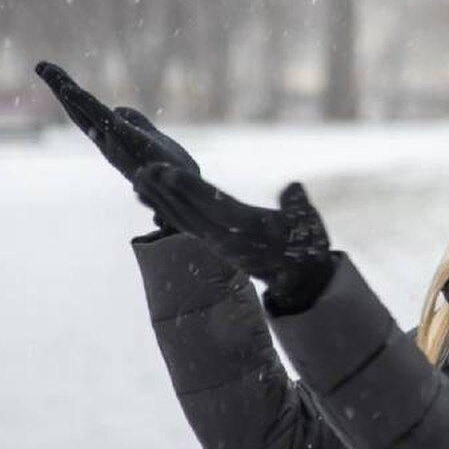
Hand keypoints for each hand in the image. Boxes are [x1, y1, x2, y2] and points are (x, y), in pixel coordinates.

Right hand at [34, 61, 200, 230]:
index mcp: (113, 138)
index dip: (71, 95)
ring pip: (84, 111)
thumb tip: (120, 110)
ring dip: (64, 88)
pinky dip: (83, 103)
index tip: (55, 75)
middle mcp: (107, 140)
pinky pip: (101, 117)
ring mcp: (113, 139)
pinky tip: (68, 89)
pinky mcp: (125, 138)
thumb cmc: (169, 168)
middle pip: (79, 109)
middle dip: (60, 86)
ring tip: (46, 68)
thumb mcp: (151, 137)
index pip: (87, 112)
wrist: (184, 189)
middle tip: (41, 65)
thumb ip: (136, 122)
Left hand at [131, 162, 332, 291]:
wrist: (300, 279)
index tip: (168, 172)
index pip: (212, 206)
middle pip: (189, 212)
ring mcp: (216, 244)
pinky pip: (184, 226)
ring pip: (182, 220)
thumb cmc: (306, 246)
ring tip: (139, 179)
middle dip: (166, 191)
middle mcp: (226, 239)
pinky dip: (164, 210)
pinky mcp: (213, 245)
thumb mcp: (310, 226)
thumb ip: (299, 207)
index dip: (190, 189)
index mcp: (247, 230)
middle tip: (143, 169)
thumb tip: (293, 188)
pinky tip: (149, 197)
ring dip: (159, 199)